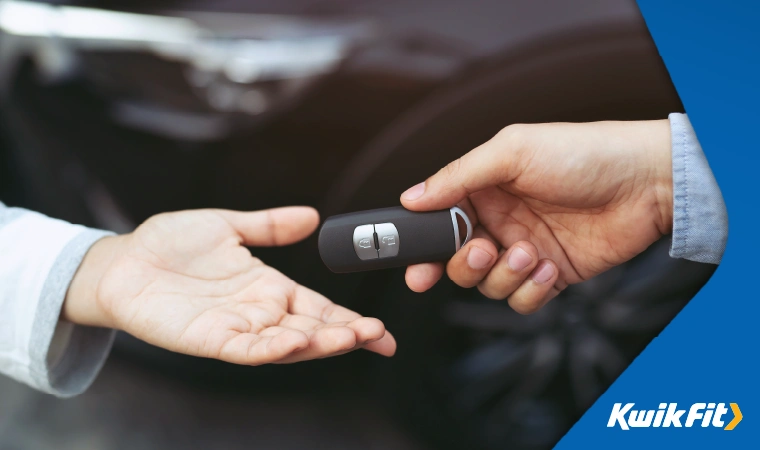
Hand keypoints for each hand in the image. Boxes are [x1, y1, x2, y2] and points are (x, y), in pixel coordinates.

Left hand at [63, 207, 395, 363]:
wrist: (123, 261)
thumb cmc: (170, 244)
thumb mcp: (229, 225)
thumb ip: (270, 225)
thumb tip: (311, 216)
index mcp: (269, 288)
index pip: (319, 308)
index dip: (350, 318)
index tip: (380, 328)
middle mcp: (259, 312)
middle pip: (312, 329)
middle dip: (346, 334)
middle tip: (377, 335)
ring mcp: (237, 328)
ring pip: (287, 344)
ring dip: (320, 344)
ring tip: (350, 338)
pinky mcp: (210, 339)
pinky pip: (246, 349)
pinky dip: (272, 348)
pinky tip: (295, 342)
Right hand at [401, 120, 672, 313]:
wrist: (646, 181)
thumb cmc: (582, 153)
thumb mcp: (512, 151)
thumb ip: (457, 176)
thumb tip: (411, 198)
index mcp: (483, 190)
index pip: (438, 223)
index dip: (423, 248)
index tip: (416, 266)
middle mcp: (499, 221)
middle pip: (456, 262)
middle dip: (463, 264)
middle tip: (482, 250)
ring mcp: (524, 250)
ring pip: (488, 284)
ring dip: (504, 275)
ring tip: (530, 252)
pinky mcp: (550, 275)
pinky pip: (522, 300)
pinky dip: (530, 292)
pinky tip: (549, 268)